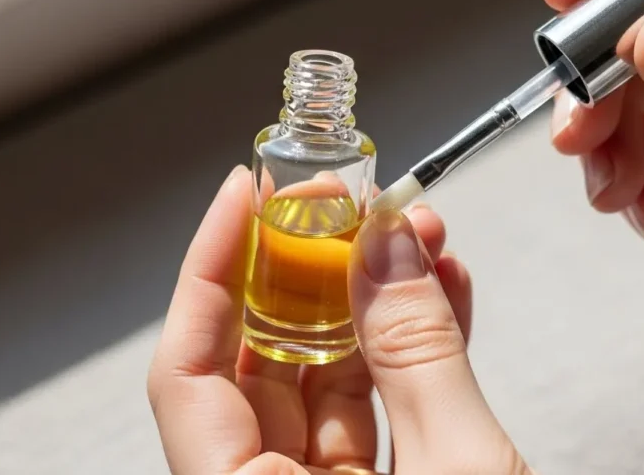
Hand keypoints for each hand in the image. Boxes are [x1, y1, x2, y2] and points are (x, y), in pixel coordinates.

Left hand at [147, 166, 527, 473]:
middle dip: (311, 270)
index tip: (244, 194)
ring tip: (411, 235)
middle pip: (261, 365)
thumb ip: (418, 355)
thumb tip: (388, 246)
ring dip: (374, 302)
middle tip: (346, 203)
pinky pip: (378, 412)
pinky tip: (440, 292)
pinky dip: (410, 354)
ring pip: (326, 383)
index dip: (211, 271)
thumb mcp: (457, 465)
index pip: (186, 373)